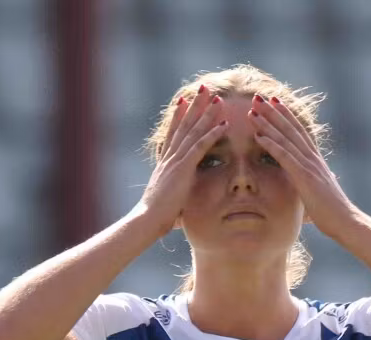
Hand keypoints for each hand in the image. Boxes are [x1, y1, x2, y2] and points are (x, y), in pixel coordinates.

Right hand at [139, 85, 227, 229]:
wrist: (146, 220)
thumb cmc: (156, 217)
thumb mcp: (168, 201)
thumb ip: (175, 196)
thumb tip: (180, 204)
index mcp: (165, 163)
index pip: (173, 133)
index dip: (179, 116)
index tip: (184, 100)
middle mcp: (169, 157)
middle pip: (184, 125)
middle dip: (195, 106)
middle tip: (204, 88)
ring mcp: (176, 161)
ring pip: (193, 131)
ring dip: (206, 114)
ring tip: (217, 99)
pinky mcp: (183, 168)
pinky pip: (200, 146)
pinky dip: (212, 134)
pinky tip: (224, 124)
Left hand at [247, 94, 359, 239]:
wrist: (346, 221)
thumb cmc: (332, 212)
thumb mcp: (318, 193)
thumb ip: (310, 186)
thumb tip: (307, 189)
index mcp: (315, 160)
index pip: (299, 132)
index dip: (286, 115)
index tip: (274, 102)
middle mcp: (312, 158)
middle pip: (290, 129)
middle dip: (273, 112)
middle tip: (258, 97)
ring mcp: (309, 166)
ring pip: (285, 139)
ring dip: (268, 123)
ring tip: (253, 111)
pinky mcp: (304, 177)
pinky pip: (285, 157)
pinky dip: (271, 145)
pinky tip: (258, 136)